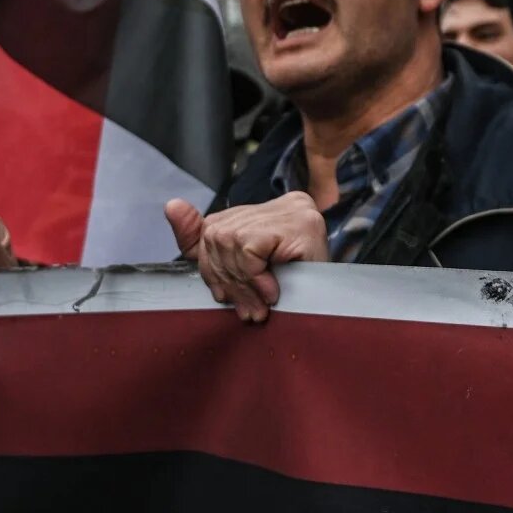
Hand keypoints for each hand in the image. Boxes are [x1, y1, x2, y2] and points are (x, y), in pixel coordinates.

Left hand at [166, 192, 328, 323]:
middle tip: (243, 309)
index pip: (215, 228)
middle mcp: (282, 202)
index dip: (210, 266)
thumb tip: (171, 206)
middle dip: (223, 278)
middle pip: (218, 235)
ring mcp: (293, 209)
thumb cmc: (295, 291)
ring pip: (230, 241)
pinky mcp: (301, 223)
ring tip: (258, 306)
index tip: (222, 296)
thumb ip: (203, 240)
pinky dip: (254, 276)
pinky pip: (250, 248)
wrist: (340, 306)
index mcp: (267, 210)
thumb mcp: (242, 270)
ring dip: (240, 283)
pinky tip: (273, 292)